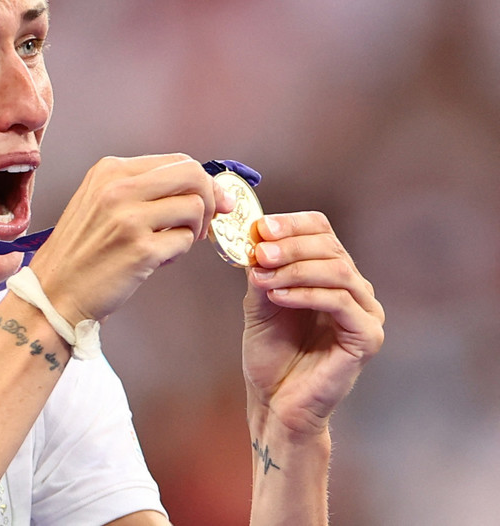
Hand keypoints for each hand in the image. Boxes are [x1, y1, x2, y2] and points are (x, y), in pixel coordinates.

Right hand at [30, 154, 233, 323]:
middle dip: (209, 199)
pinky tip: (156, 260)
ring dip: (193, 229)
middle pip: (193, 175)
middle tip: (200, 223)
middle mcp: (118, 188)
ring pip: (195, 207)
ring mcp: (129, 218)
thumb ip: (146, 190)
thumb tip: (210, 190)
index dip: (201, 181)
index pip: (177, 160)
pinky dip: (178, 252)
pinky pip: (185, 241)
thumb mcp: (101, 203)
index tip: (210, 200)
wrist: (54, 292)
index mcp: (109, 171)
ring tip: (170, 244)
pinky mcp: (141, 250)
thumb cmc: (80, 252)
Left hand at [242, 211, 384, 435]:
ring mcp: (366, 313)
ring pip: (337, 271)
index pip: (321, 231)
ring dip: (294, 268)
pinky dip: (306, 293)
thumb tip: (258, 236)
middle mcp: (355, 289)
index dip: (292, 224)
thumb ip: (263, 269)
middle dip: (289, 246)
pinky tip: (277, 294)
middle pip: (330, 247)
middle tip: (258, 250)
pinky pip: (340, 301)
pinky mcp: (367, 337)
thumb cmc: (271, 353)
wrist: (276, 401)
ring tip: (262, 275)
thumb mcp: (260, 300)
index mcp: (332, 274)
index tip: (260, 227)